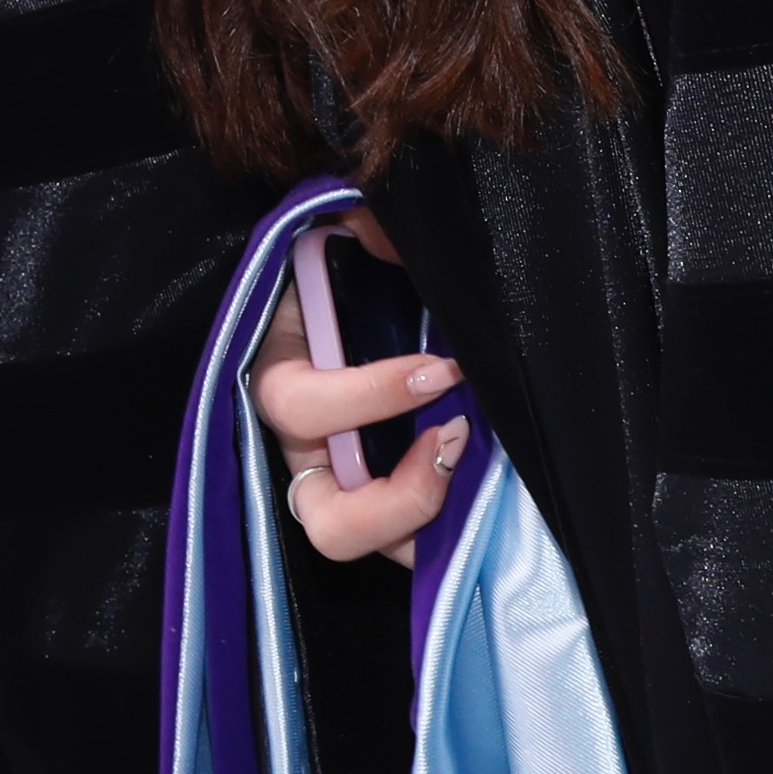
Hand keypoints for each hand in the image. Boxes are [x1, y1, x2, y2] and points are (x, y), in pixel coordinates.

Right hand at [251, 212, 466, 566]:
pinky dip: (451, 528)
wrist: (355, 299)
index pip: (301, 406)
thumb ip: (360, 229)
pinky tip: (495, 490)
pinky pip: (410, 539)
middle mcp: (303, 450)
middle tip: (452, 443)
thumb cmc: (341, 276)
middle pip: (327, 519)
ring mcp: (343, 484)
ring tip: (478, 469)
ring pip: (372, 545)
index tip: (441, 371)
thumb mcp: (340, 243)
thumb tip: (385, 233)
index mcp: (277, 378)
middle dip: (396, 500)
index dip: (370, 397)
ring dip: (429, 520)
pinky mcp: (383, 502)